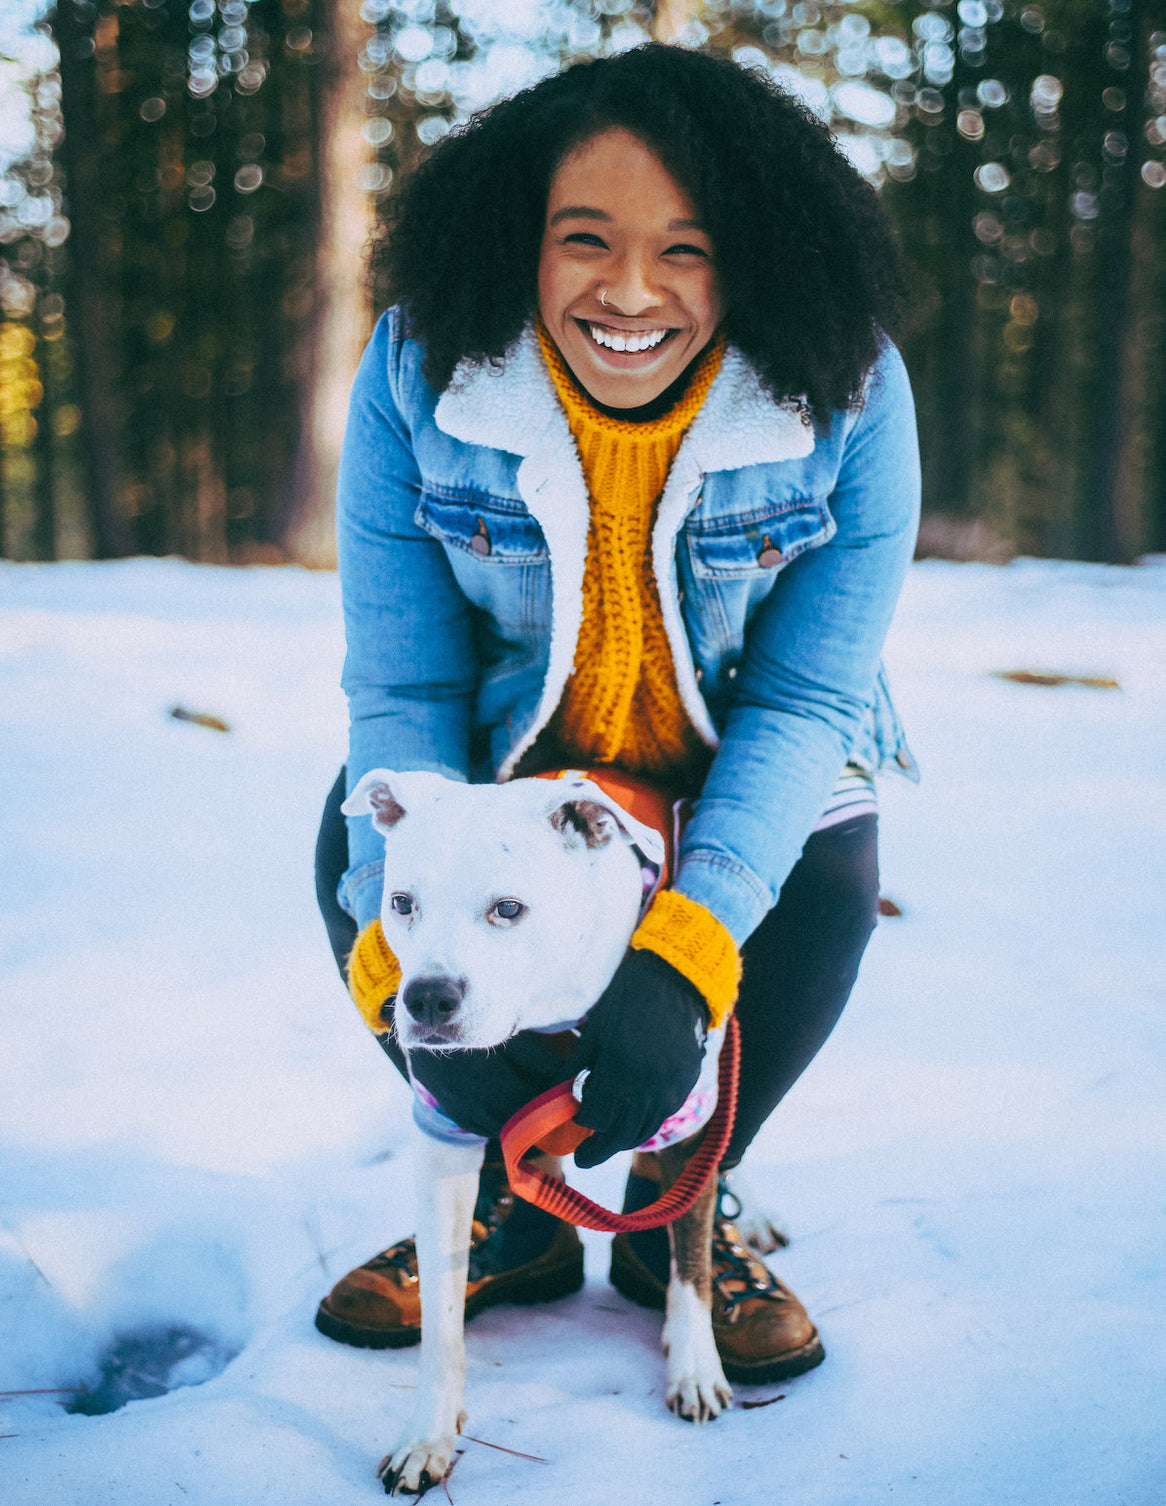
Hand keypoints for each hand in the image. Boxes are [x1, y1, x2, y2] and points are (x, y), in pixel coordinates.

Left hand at [567, 947, 707, 1168]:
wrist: (675, 980)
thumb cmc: (626, 1000)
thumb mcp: (593, 1032)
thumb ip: (574, 1069)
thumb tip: (556, 1099)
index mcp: (620, 1068)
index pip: (595, 1117)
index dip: (581, 1122)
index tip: (572, 1122)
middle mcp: (649, 1085)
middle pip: (620, 1134)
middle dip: (598, 1149)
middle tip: (581, 1159)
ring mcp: (672, 1087)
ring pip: (644, 1129)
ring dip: (622, 1140)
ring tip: (605, 1142)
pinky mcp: (687, 1084)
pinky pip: (662, 1114)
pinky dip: (644, 1122)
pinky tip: (630, 1118)